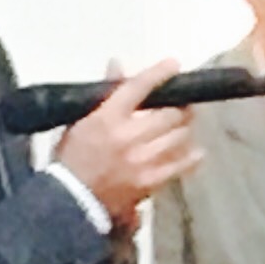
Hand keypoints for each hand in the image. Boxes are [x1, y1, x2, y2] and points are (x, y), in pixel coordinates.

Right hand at [57, 63, 198, 220]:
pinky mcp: (151, 181)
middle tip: (182, 106)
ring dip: (184, 129)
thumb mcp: (80, 121)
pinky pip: (181, 164)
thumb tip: (117, 64)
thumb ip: (103, 93)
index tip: (173, 65)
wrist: (70, 200)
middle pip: (169, 113)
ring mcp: (142, 159)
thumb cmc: (72, 157)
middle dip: (180, 107)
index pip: (137, 88)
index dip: (158, 74)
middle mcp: (128, 135)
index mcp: (107, 118)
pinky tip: (195, 152)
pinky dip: (191, 156)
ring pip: (179, 136)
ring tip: (182, 127)